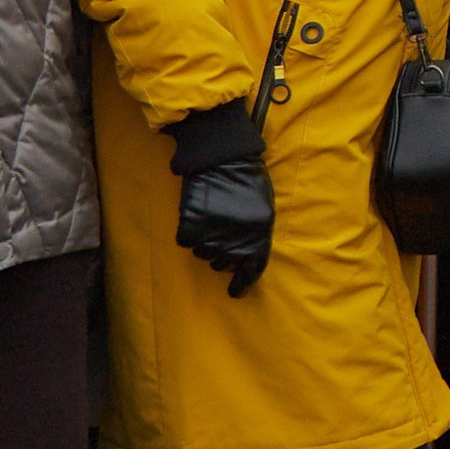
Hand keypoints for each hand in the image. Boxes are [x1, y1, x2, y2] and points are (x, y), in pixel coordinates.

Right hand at [178, 161, 275, 294]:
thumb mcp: (263, 208)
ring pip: (203, 253)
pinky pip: (186, 241)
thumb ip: (257, 234)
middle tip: (222, 232)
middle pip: (223, 264)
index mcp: (260, 234)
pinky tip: (197, 214)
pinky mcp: (190, 226)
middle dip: (223, 254)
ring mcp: (212, 234)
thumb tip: (246, 259)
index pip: (252, 269)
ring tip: (211, 217)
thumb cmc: (246, 180)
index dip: (242, 283)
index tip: (234, 291)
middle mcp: (237, 239)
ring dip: (205, 242)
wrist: (222, 157)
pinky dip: (189, 231)